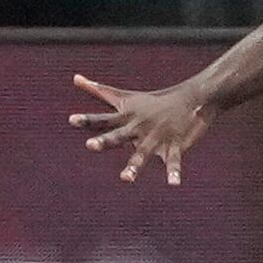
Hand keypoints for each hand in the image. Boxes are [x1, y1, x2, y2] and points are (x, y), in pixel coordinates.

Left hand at [70, 73, 213, 185]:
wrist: (191, 99)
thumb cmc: (153, 101)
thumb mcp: (124, 97)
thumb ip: (98, 90)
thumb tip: (75, 78)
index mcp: (126, 117)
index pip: (103, 120)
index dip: (87, 120)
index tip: (72, 120)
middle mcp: (138, 127)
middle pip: (118, 136)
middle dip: (105, 141)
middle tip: (90, 145)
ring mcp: (156, 137)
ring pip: (142, 153)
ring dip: (134, 166)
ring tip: (125, 179)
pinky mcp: (174, 146)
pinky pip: (173, 161)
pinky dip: (174, 172)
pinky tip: (174, 184)